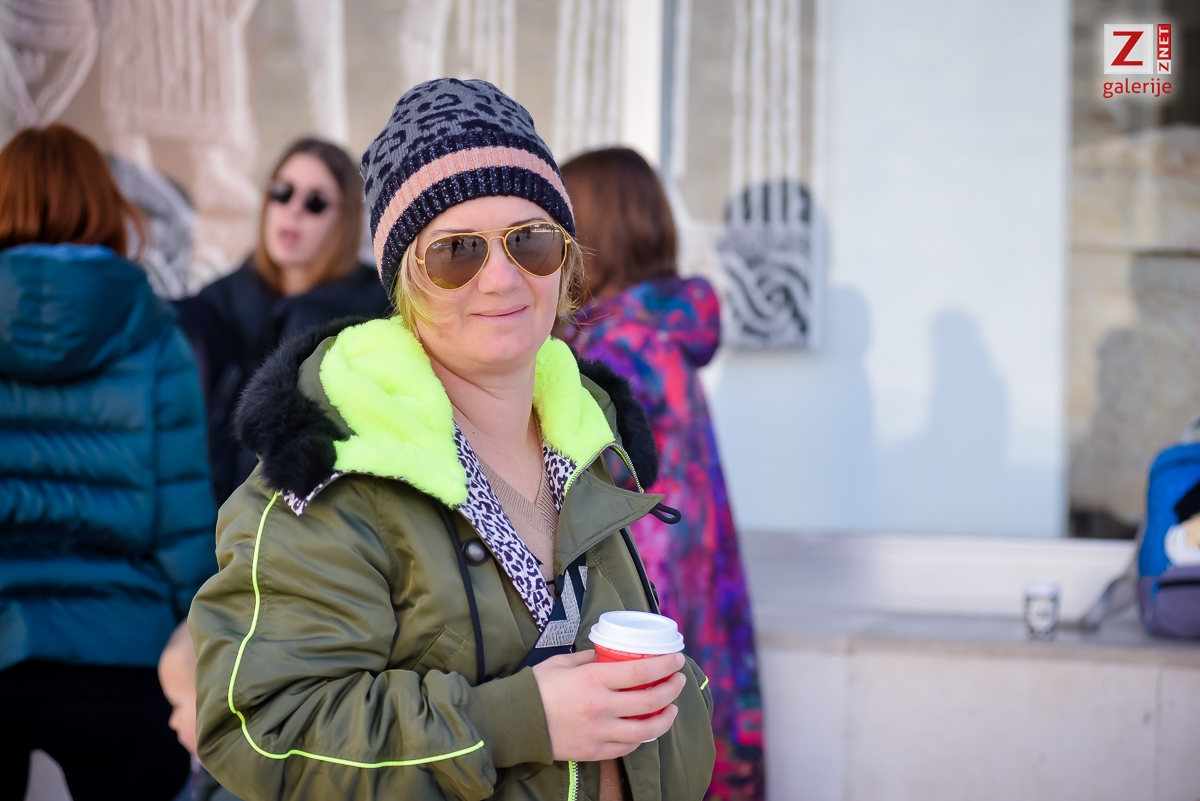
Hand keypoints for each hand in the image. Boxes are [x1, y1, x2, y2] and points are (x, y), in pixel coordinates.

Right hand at [531, 650, 686, 761]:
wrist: (514, 722)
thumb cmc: (537, 687)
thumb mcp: (563, 662)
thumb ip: (590, 658)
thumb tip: (609, 655)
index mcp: (593, 680)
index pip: (641, 673)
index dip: (665, 666)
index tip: (678, 659)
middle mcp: (600, 707)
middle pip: (650, 701)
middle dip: (672, 689)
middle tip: (679, 681)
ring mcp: (599, 732)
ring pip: (645, 731)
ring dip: (665, 719)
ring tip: (671, 709)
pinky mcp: (594, 751)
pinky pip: (627, 747)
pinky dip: (642, 738)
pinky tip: (647, 729)